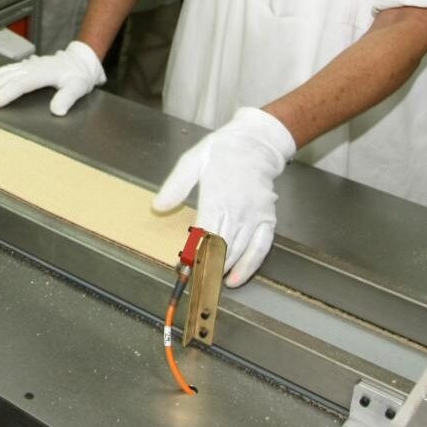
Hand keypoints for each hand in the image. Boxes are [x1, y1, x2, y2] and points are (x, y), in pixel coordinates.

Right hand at [0, 41, 104, 115]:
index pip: (19, 84)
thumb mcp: (79, 87)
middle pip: (6, 78)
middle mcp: (31, 67)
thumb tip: (57, 111)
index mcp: (42, 72)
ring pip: (3, 73)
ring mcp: (27, 65)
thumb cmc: (79, 75)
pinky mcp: (26, 65)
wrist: (81, 60)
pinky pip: (6, 69)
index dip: (5, 94)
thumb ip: (67, 98)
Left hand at [152, 107, 295, 286]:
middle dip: (207, 267)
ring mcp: (254, 215)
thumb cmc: (222, 151)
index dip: (194, 252)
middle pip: (221, 246)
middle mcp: (237, 208)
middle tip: (193, 282)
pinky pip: (260, 248)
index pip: (204, 231)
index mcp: (217, 194)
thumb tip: (159, 206)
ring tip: (208, 283)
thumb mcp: (192, 161)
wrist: (256, 143)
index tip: (182, 266)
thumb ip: (175, 185)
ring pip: (238, 251)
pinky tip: (235, 279)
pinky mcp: (267, 218)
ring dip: (223, 269)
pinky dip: (248, 267)